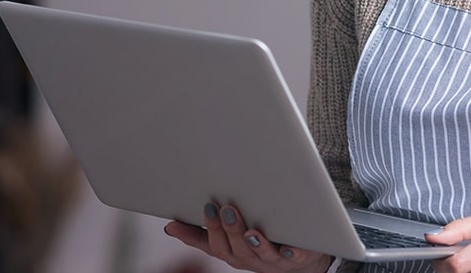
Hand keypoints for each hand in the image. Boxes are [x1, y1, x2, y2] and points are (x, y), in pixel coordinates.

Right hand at [164, 202, 333, 272]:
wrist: (301, 260)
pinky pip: (292, 257)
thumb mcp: (229, 238)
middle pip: (233, 249)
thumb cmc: (260, 242)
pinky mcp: (295, 258)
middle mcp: (248, 258)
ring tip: (250, 230)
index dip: (198, 233)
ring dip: (254, 242)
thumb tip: (169, 225)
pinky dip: (290, 252)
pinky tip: (288, 246)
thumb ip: (203, 232)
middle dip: (228, 230)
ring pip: (259, 254)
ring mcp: (271, 260)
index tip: (195, 212)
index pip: (210, 244)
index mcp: (230, 251)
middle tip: (225, 208)